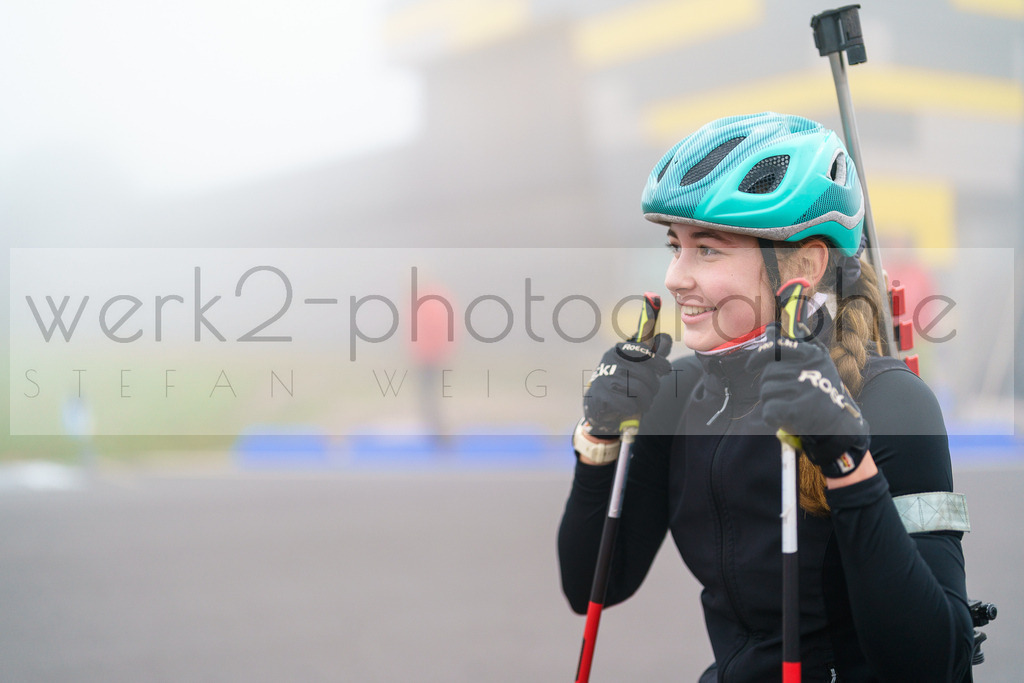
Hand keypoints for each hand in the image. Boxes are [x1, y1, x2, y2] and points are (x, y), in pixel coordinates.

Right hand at [583, 333, 671, 437]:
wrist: (598, 399)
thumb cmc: (622, 378)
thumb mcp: (636, 363)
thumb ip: (653, 353)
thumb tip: (668, 338)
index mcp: (620, 349)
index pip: (645, 352)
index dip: (660, 362)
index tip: (667, 369)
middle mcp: (611, 360)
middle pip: (646, 374)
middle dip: (654, 386)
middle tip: (653, 392)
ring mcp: (604, 377)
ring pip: (638, 390)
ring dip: (646, 400)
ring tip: (646, 403)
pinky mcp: (600, 395)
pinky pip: (627, 404)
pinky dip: (633, 408)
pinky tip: (632, 407)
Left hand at [750, 324, 868, 477]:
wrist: (839, 426)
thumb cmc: (823, 392)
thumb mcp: (817, 362)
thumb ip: (795, 344)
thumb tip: (772, 327)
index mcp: (811, 355)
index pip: (775, 348)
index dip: (758, 356)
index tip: (750, 366)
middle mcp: (807, 369)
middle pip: (768, 374)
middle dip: (770, 385)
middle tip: (787, 395)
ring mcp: (801, 389)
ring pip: (766, 392)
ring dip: (772, 401)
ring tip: (791, 405)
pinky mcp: (795, 410)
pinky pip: (768, 410)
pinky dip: (772, 417)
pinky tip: (785, 418)